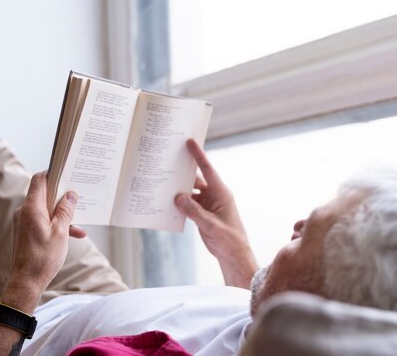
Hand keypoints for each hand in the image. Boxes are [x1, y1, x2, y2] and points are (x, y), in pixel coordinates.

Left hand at [8, 172, 84, 298]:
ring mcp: (23, 222)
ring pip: (45, 210)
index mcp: (31, 208)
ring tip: (79, 223)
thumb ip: (66, 211)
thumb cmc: (43, 258)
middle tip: (77, 197)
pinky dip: (55, 225)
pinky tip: (73, 234)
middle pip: (43, 194)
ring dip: (61, 214)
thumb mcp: (61, 232)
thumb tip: (70, 195)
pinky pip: (42, 221)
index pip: (39, 180)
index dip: (52, 173)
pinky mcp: (25, 232)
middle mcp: (24, 212)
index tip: (66, 172)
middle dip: (62, 196)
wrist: (26, 282)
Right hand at [175, 139, 257, 287]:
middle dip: (182, 171)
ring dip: (179, 189)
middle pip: (196, 178)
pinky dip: (179, 202)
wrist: (233, 254)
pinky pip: (188, 203)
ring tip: (162, 182)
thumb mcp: (211, 225)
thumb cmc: (228, 239)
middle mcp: (214, 194)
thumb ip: (194, 212)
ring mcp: (208, 203)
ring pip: (190, 191)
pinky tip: (167, 201)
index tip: (190, 141)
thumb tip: (177, 198)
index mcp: (221, 192)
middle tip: (168, 160)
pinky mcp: (202, 212)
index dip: (198, 155)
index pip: (208, 169)